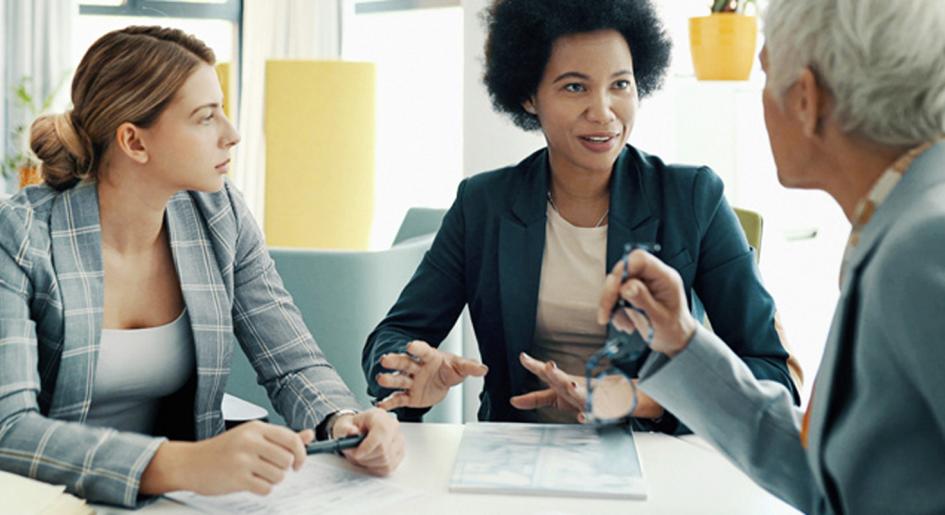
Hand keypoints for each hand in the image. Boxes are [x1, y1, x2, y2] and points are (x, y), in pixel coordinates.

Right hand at [141, 421, 313, 495]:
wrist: (190, 463)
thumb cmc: (223, 450)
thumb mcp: (252, 436)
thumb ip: (281, 437)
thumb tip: (309, 435)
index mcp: (256, 428)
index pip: (291, 439)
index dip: (301, 454)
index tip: (298, 463)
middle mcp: (250, 441)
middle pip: (287, 460)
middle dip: (282, 469)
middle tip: (268, 468)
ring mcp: (243, 460)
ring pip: (279, 476)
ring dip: (272, 479)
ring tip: (257, 475)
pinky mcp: (237, 478)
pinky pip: (265, 488)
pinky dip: (262, 489)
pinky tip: (250, 483)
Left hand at [330, 408, 404, 475]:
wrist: (358, 430)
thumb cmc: (353, 427)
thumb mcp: (343, 425)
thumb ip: (345, 429)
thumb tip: (351, 432)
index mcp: (380, 416)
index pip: (381, 433)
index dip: (368, 447)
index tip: (356, 454)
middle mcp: (393, 427)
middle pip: (383, 450)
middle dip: (365, 457)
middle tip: (354, 455)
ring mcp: (399, 440)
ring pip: (386, 460)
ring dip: (369, 463)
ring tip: (361, 456)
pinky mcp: (400, 453)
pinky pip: (388, 467)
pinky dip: (375, 468)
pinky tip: (368, 460)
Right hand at [375, 340, 487, 409]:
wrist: (441, 383)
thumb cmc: (446, 370)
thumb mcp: (460, 367)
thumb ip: (470, 367)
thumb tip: (483, 369)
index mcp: (429, 357)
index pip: (422, 351)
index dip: (416, 348)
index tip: (410, 346)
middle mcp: (417, 368)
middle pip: (404, 363)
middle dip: (395, 361)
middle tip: (385, 359)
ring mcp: (411, 382)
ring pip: (399, 380)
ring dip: (390, 379)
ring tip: (381, 379)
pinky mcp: (409, 396)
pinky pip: (398, 399)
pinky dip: (389, 402)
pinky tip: (380, 405)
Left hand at [510, 353, 665, 420]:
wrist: (615, 398)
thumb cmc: (579, 395)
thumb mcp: (555, 397)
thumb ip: (534, 399)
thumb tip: (512, 401)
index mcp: (563, 382)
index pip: (546, 373)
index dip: (534, 365)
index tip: (522, 357)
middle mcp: (575, 386)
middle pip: (564, 379)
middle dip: (556, 373)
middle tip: (549, 366)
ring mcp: (588, 397)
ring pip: (582, 393)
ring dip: (576, 390)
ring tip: (571, 386)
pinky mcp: (600, 409)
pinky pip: (594, 413)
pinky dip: (589, 415)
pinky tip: (583, 417)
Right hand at [597, 249, 698, 357]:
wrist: (675, 341)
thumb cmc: (673, 330)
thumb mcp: (659, 319)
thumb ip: (643, 300)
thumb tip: (626, 287)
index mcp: (665, 278)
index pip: (640, 260)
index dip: (622, 271)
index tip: (613, 291)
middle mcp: (653, 277)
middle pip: (623, 271)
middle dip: (611, 292)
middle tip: (606, 313)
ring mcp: (643, 284)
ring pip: (616, 284)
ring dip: (612, 305)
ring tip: (623, 324)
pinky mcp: (634, 292)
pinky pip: (616, 295)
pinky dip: (615, 310)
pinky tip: (625, 323)